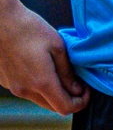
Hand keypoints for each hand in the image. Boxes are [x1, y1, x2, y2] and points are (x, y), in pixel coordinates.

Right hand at [0, 0, 86, 114]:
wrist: (0, 21)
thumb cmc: (29, 29)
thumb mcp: (58, 47)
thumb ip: (68, 72)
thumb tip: (77, 90)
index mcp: (41, 82)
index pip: (65, 108)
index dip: (80, 103)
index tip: (87, 90)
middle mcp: (24, 90)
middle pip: (52, 107)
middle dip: (69, 98)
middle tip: (78, 81)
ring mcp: (13, 87)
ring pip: (39, 99)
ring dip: (54, 92)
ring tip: (61, 71)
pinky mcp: (6, 82)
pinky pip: (27, 90)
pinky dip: (39, 86)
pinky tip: (43, 67)